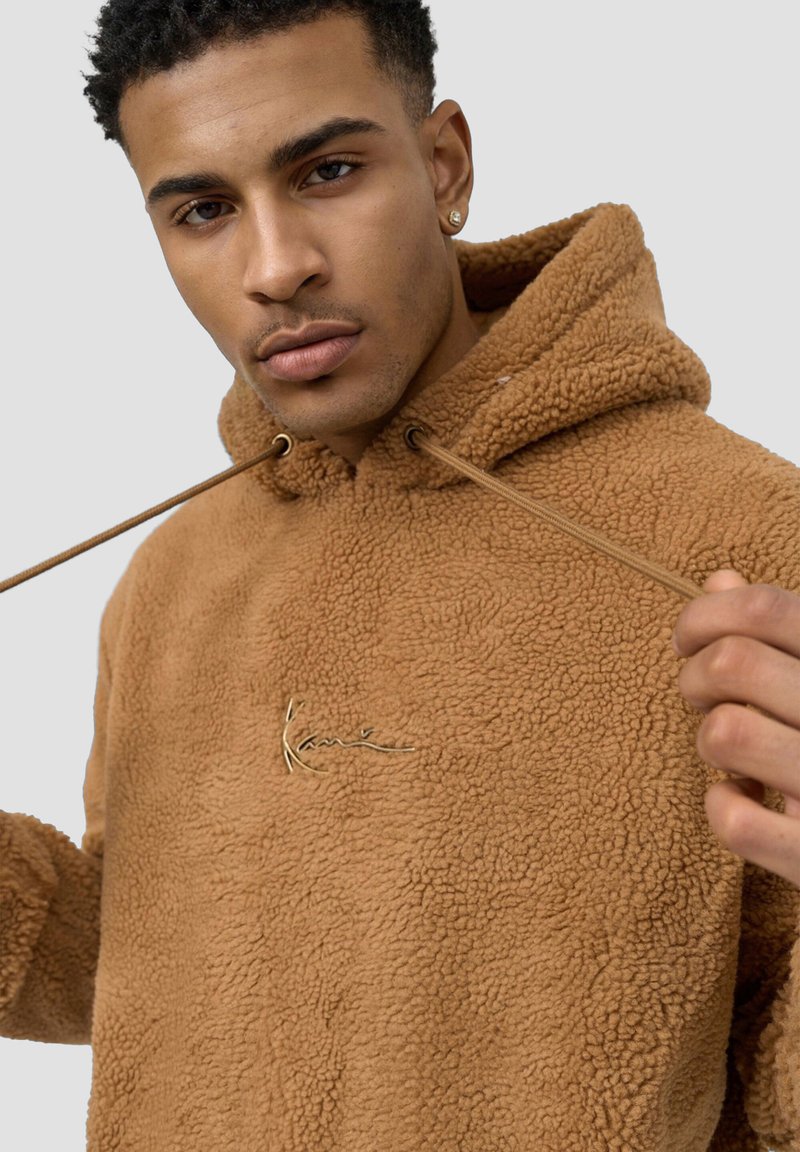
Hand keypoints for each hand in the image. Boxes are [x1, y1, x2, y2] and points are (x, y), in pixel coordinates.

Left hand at [673, 570, 799, 888]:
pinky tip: (745, 803)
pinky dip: (722, 808)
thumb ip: (782, 630)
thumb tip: (720, 581)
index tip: (688, 640)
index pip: (765, 608)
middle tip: (703, 699)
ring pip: (726, 733)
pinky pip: (735, 821)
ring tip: (734, 754)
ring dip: (710, 742)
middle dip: (694, 678)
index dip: (704, 616)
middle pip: (732, 663)